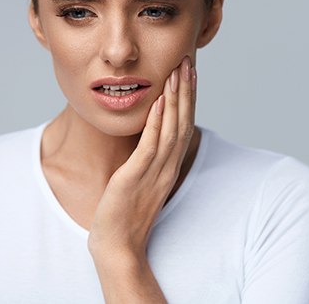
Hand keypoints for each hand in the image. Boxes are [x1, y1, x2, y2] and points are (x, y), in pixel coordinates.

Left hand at [87, 56, 196, 261]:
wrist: (119, 246)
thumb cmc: (127, 215)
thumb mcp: (143, 183)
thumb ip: (149, 161)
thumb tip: (148, 140)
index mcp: (169, 167)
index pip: (183, 127)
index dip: (188, 100)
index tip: (189, 75)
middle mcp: (167, 167)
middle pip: (183, 122)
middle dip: (186, 91)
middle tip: (188, 62)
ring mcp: (154, 172)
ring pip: (171, 129)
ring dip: (176, 99)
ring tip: (178, 72)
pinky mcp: (136, 177)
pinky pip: (150, 145)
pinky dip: (156, 122)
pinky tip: (159, 101)